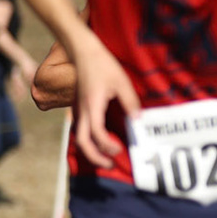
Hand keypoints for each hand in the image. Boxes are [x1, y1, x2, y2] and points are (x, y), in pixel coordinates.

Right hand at [70, 40, 139, 168]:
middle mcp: (82, 110)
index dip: (106, 144)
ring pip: (78, 137)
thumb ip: (130, 102)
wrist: (83, 52)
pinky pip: (80, 129)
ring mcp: (78, 110)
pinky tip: (101, 143)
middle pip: (81, 142)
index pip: (95, 132)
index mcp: (92, 105)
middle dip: (95, 157)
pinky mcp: (79, 108)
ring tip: (107, 158)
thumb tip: (138, 120)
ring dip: (91, 151)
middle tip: (111, 164)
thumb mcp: (122, 82)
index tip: (119, 149)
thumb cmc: (103, 65)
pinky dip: (88, 140)